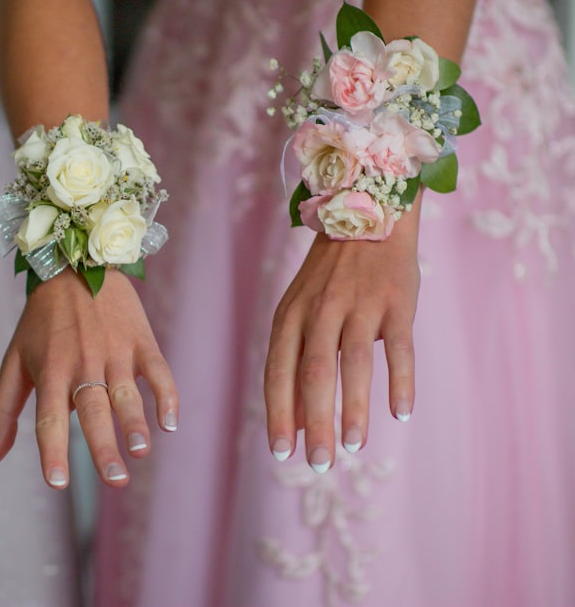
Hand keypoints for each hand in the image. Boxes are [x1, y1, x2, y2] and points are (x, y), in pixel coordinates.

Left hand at [0, 268, 177, 487]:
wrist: (75, 265)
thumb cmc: (41, 322)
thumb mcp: (14, 360)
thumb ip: (3, 410)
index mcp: (50, 371)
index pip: (49, 418)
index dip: (53, 451)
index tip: (57, 483)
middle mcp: (82, 364)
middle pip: (93, 411)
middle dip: (104, 447)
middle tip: (115, 481)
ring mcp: (114, 351)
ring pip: (126, 393)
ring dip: (135, 423)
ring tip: (140, 453)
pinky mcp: (140, 340)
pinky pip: (157, 370)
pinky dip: (165, 395)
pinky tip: (170, 423)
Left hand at [264, 218, 419, 471]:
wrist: (367, 214)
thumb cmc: (329, 279)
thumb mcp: (301, 314)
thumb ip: (295, 365)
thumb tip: (295, 426)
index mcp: (290, 316)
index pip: (278, 372)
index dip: (279, 414)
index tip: (282, 453)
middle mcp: (319, 311)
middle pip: (312, 374)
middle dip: (314, 422)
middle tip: (318, 464)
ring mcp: (359, 305)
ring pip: (352, 363)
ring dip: (353, 408)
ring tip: (353, 446)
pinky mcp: (396, 302)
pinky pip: (398, 347)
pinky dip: (400, 381)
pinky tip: (401, 413)